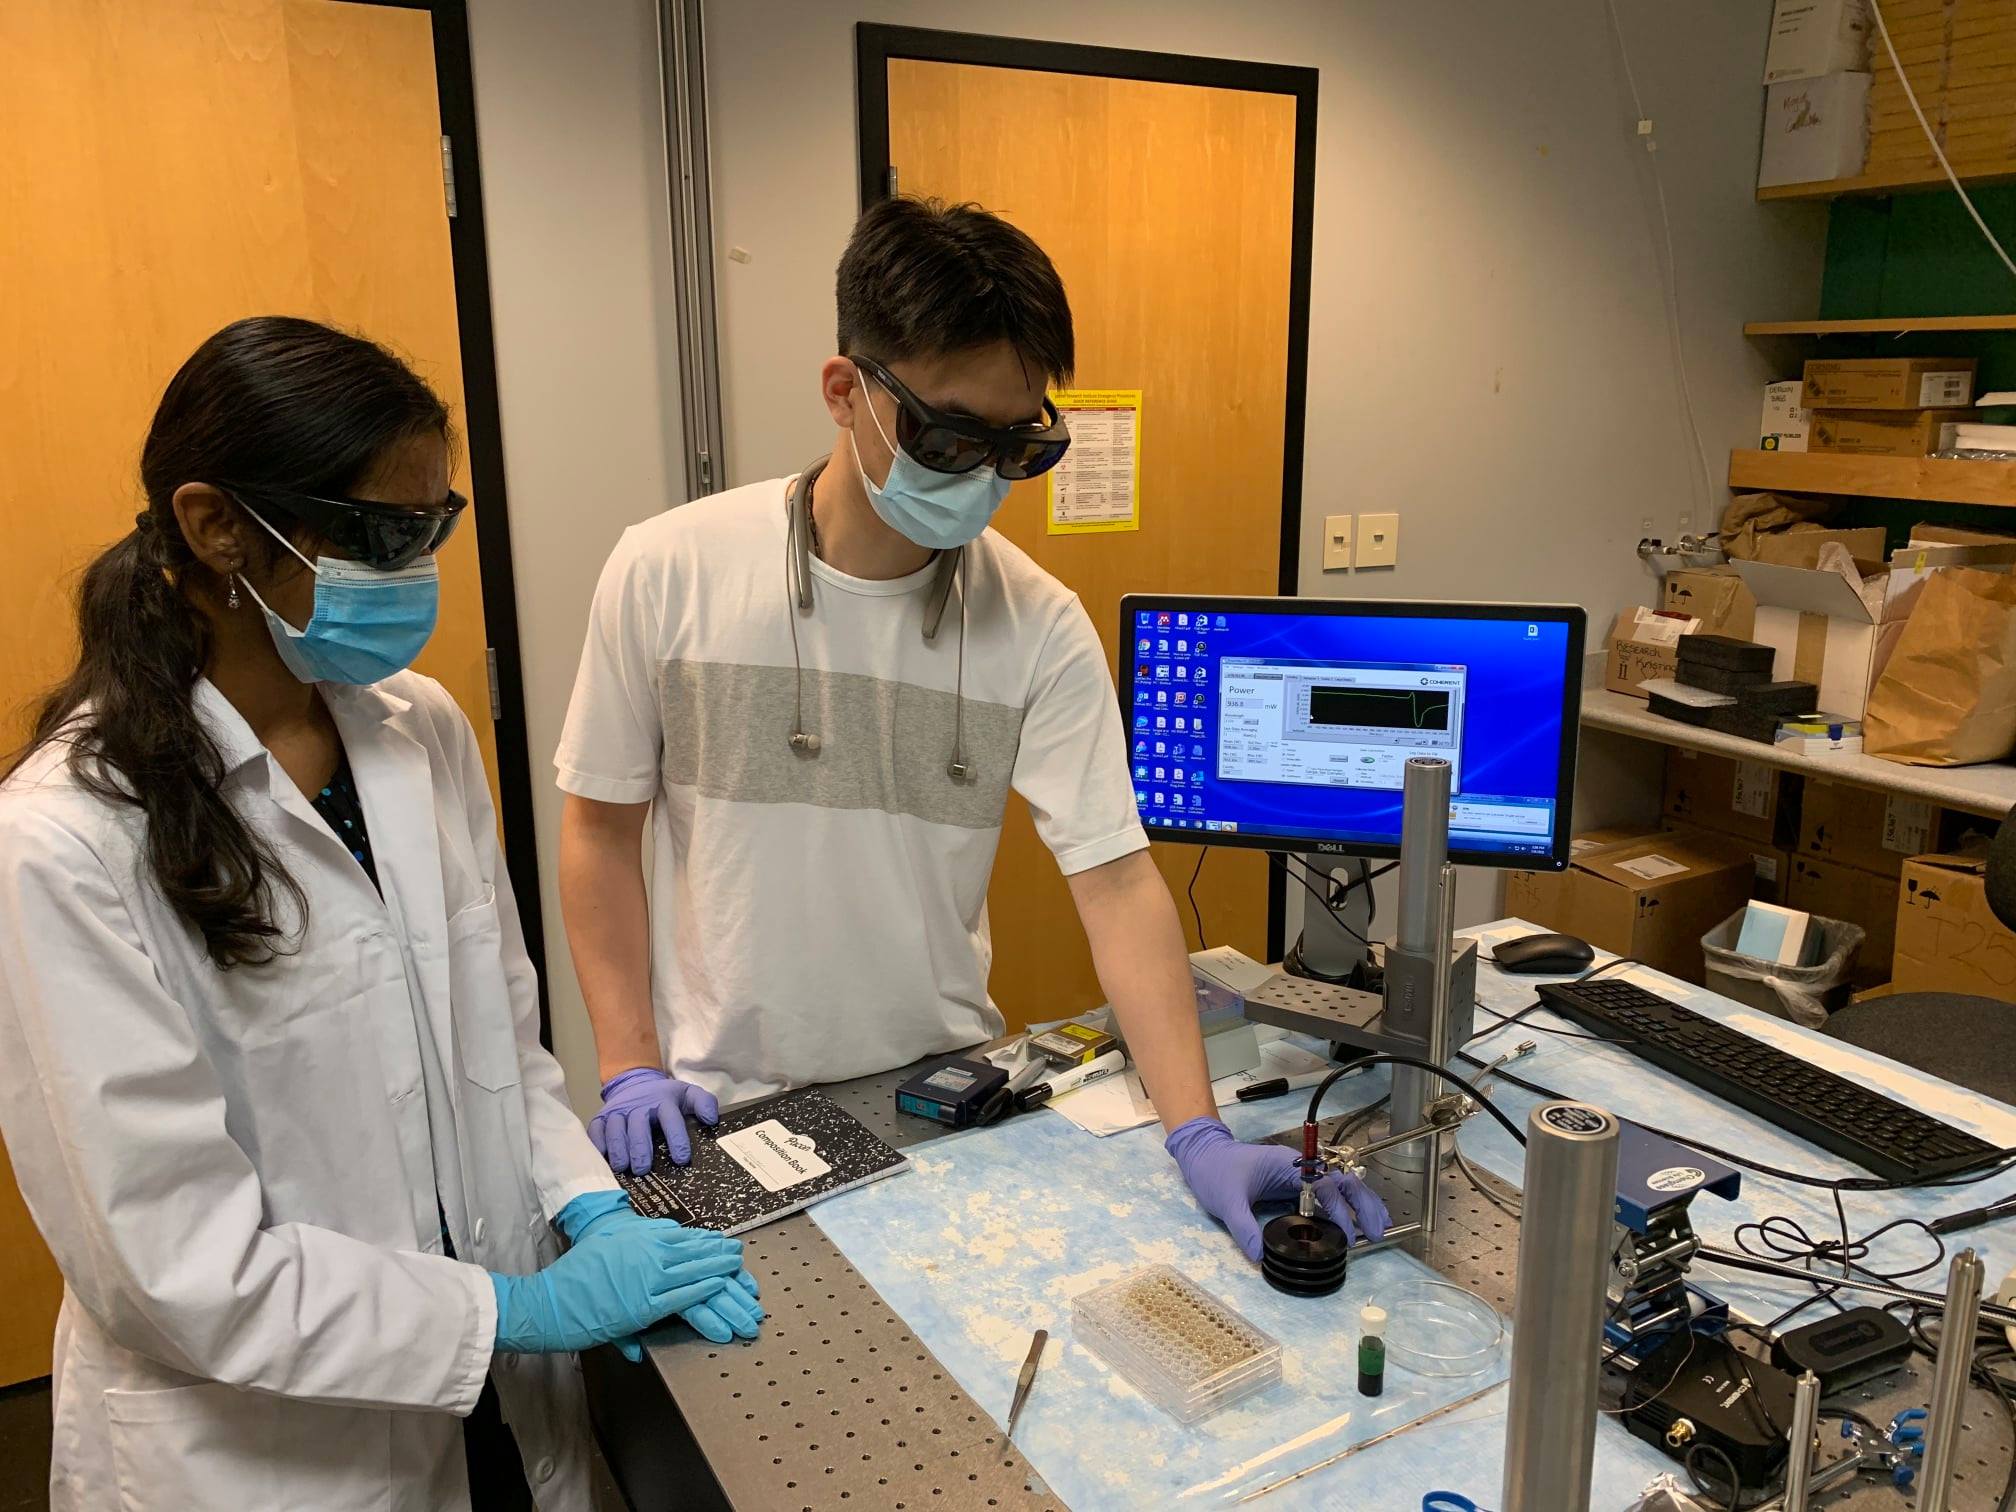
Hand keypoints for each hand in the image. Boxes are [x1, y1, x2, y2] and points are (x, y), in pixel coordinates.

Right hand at [552, 1192, 763, 1354]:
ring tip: (739, 1269)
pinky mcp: (644, 1307)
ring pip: (694, 1272)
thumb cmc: (577, 1270)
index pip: (683, 1237)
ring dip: (720, 1270)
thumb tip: (669, 1232)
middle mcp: (648, 1253)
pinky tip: (719, 1285)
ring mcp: (648, 1280)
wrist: (553, 1300)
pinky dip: (703, 1290)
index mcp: (640, 1237)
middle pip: (694, 1252)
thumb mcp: (610, 1240)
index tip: (722, 1241)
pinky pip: (682, 1297)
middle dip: (720, 1254)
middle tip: (739, 1254)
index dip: (706, 1240)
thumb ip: (641, 1236)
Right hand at [590, 1067, 718, 1173]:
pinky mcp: (601, 1118)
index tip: (681, 1159)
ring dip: (619, 1148)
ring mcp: (618, 1111)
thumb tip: (712, 1119)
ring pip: (616, 1129)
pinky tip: (601, 1159)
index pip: (670, 1118)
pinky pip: (595, 1131)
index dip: (676, 1138)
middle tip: (643, 1169)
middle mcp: (639, 1105)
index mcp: (663, 1100)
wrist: (635, 1083)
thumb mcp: (687, 1094)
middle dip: (640, 1148)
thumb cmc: (664, 1097)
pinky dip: (597, 1144)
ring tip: (622, 1168)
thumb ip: (704, 1102)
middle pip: (639, 1126)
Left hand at [1165, 1117, 1388, 1262]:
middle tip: (1377, 1232)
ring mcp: (1299, 1178)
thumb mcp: (1226, 1201)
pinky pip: (1326, 1196)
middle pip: (1343, 1182)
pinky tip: (1357, 1223)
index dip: (1338, 1213)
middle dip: (1363, 1205)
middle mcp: (1299, 1169)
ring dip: (1361, 1204)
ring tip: (1379, 1227)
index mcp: (1287, 1167)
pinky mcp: (1295, 1188)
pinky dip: (1346, 1208)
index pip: (1324, 1187)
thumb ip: (1243, 1226)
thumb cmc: (1215, 1172)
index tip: (1346, 1239)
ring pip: (1340, 1187)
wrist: (1203, 1154)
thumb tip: (1260, 1256)